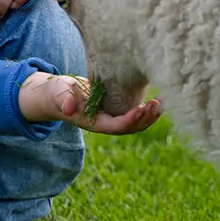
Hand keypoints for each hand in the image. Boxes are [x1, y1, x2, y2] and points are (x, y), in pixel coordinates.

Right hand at [18, 72, 161, 135]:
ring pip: (135, 123)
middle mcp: (105, 123)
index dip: (129, 120)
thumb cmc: (58, 92)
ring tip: (161, 103)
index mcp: (93, 123)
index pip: (115, 126)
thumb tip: (68, 107)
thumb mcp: (58, 93)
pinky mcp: (117, 109)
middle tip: (156, 105)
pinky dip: (147, 109)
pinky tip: (158, 99)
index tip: (141, 108)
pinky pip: (135, 113)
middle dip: (144, 119)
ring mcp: (112, 117)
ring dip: (149, 116)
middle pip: (129, 128)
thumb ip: (62, 99)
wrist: (59, 93)